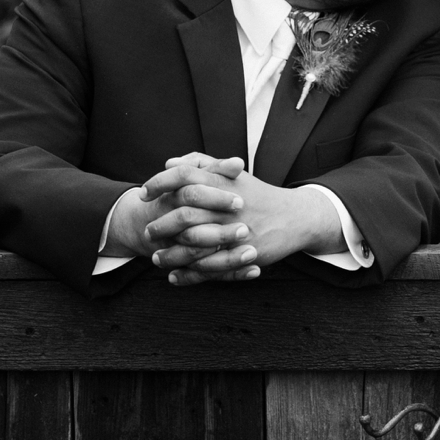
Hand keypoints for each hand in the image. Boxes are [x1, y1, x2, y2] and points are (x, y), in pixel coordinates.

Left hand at [144, 153, 334, 284]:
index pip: (184, 176)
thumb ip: (201, 163)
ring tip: (156, 258)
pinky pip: (210, 268)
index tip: (143, 194)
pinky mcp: (242, 254)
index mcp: (223, 182)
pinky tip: (175, 277)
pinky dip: (189, 275)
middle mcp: (227, 206)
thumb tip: (170, 163)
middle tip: (148, 232)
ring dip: (171, 255)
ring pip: (194, 245)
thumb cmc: (259, 195)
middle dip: (161, 225)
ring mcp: (235, 232)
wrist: (295, 217)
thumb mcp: (233, 173)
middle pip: (184, 214)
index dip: (159, 183)